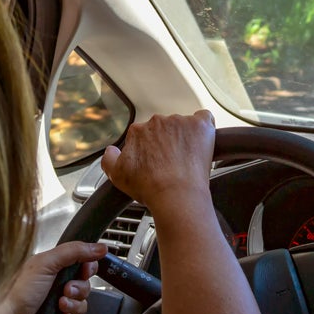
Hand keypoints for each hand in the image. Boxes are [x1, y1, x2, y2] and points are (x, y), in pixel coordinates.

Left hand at [0, 241, 107, 313]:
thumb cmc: (17, 293)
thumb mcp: (45, 263)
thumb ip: (73, 251)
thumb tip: (98, 247)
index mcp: (51, 266)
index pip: (81, 262)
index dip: (87, 267)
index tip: (84, 270)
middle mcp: (54, 284)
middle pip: (85, 283)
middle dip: (79, 288)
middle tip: (66, 290)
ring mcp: (56, 303)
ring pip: (82, 303)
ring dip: (74, 305)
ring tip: (60, 306)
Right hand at [100, 111, 214, 210]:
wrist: (176, 195)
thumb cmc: (150, 187)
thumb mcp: (117, 176)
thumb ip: (109, 159)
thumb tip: (111, 150)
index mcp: (138, 131)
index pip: (144, 134)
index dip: (150, 149)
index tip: (156, 161)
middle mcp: (158, 122)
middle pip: (163, 128)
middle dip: (167, 142)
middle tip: (172, 162)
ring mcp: (180, 122)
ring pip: (182, 125)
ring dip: (184, 137)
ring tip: (187, 159)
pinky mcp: (200, 125)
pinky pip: (204, 118)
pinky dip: (203, 128)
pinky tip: (202, 141)